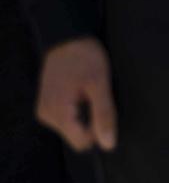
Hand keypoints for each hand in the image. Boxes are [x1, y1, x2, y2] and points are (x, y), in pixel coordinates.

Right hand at [36, 38, 116, 153]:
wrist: (68, 38)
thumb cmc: (85, 57)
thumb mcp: (100, 84)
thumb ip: (104, 114)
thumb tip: (108, 144)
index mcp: (58, 113)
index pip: (82, 143)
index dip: (99, 131)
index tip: (105, 110)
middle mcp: (47, 116)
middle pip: (77, 136)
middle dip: (92, 122)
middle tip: (96, 97)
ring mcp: (45, 110)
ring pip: (73, 127)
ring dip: (86, 114)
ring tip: (88, 92)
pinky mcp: (48, 104)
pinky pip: (68, 117)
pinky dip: (79, 109)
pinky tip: (82, 92)